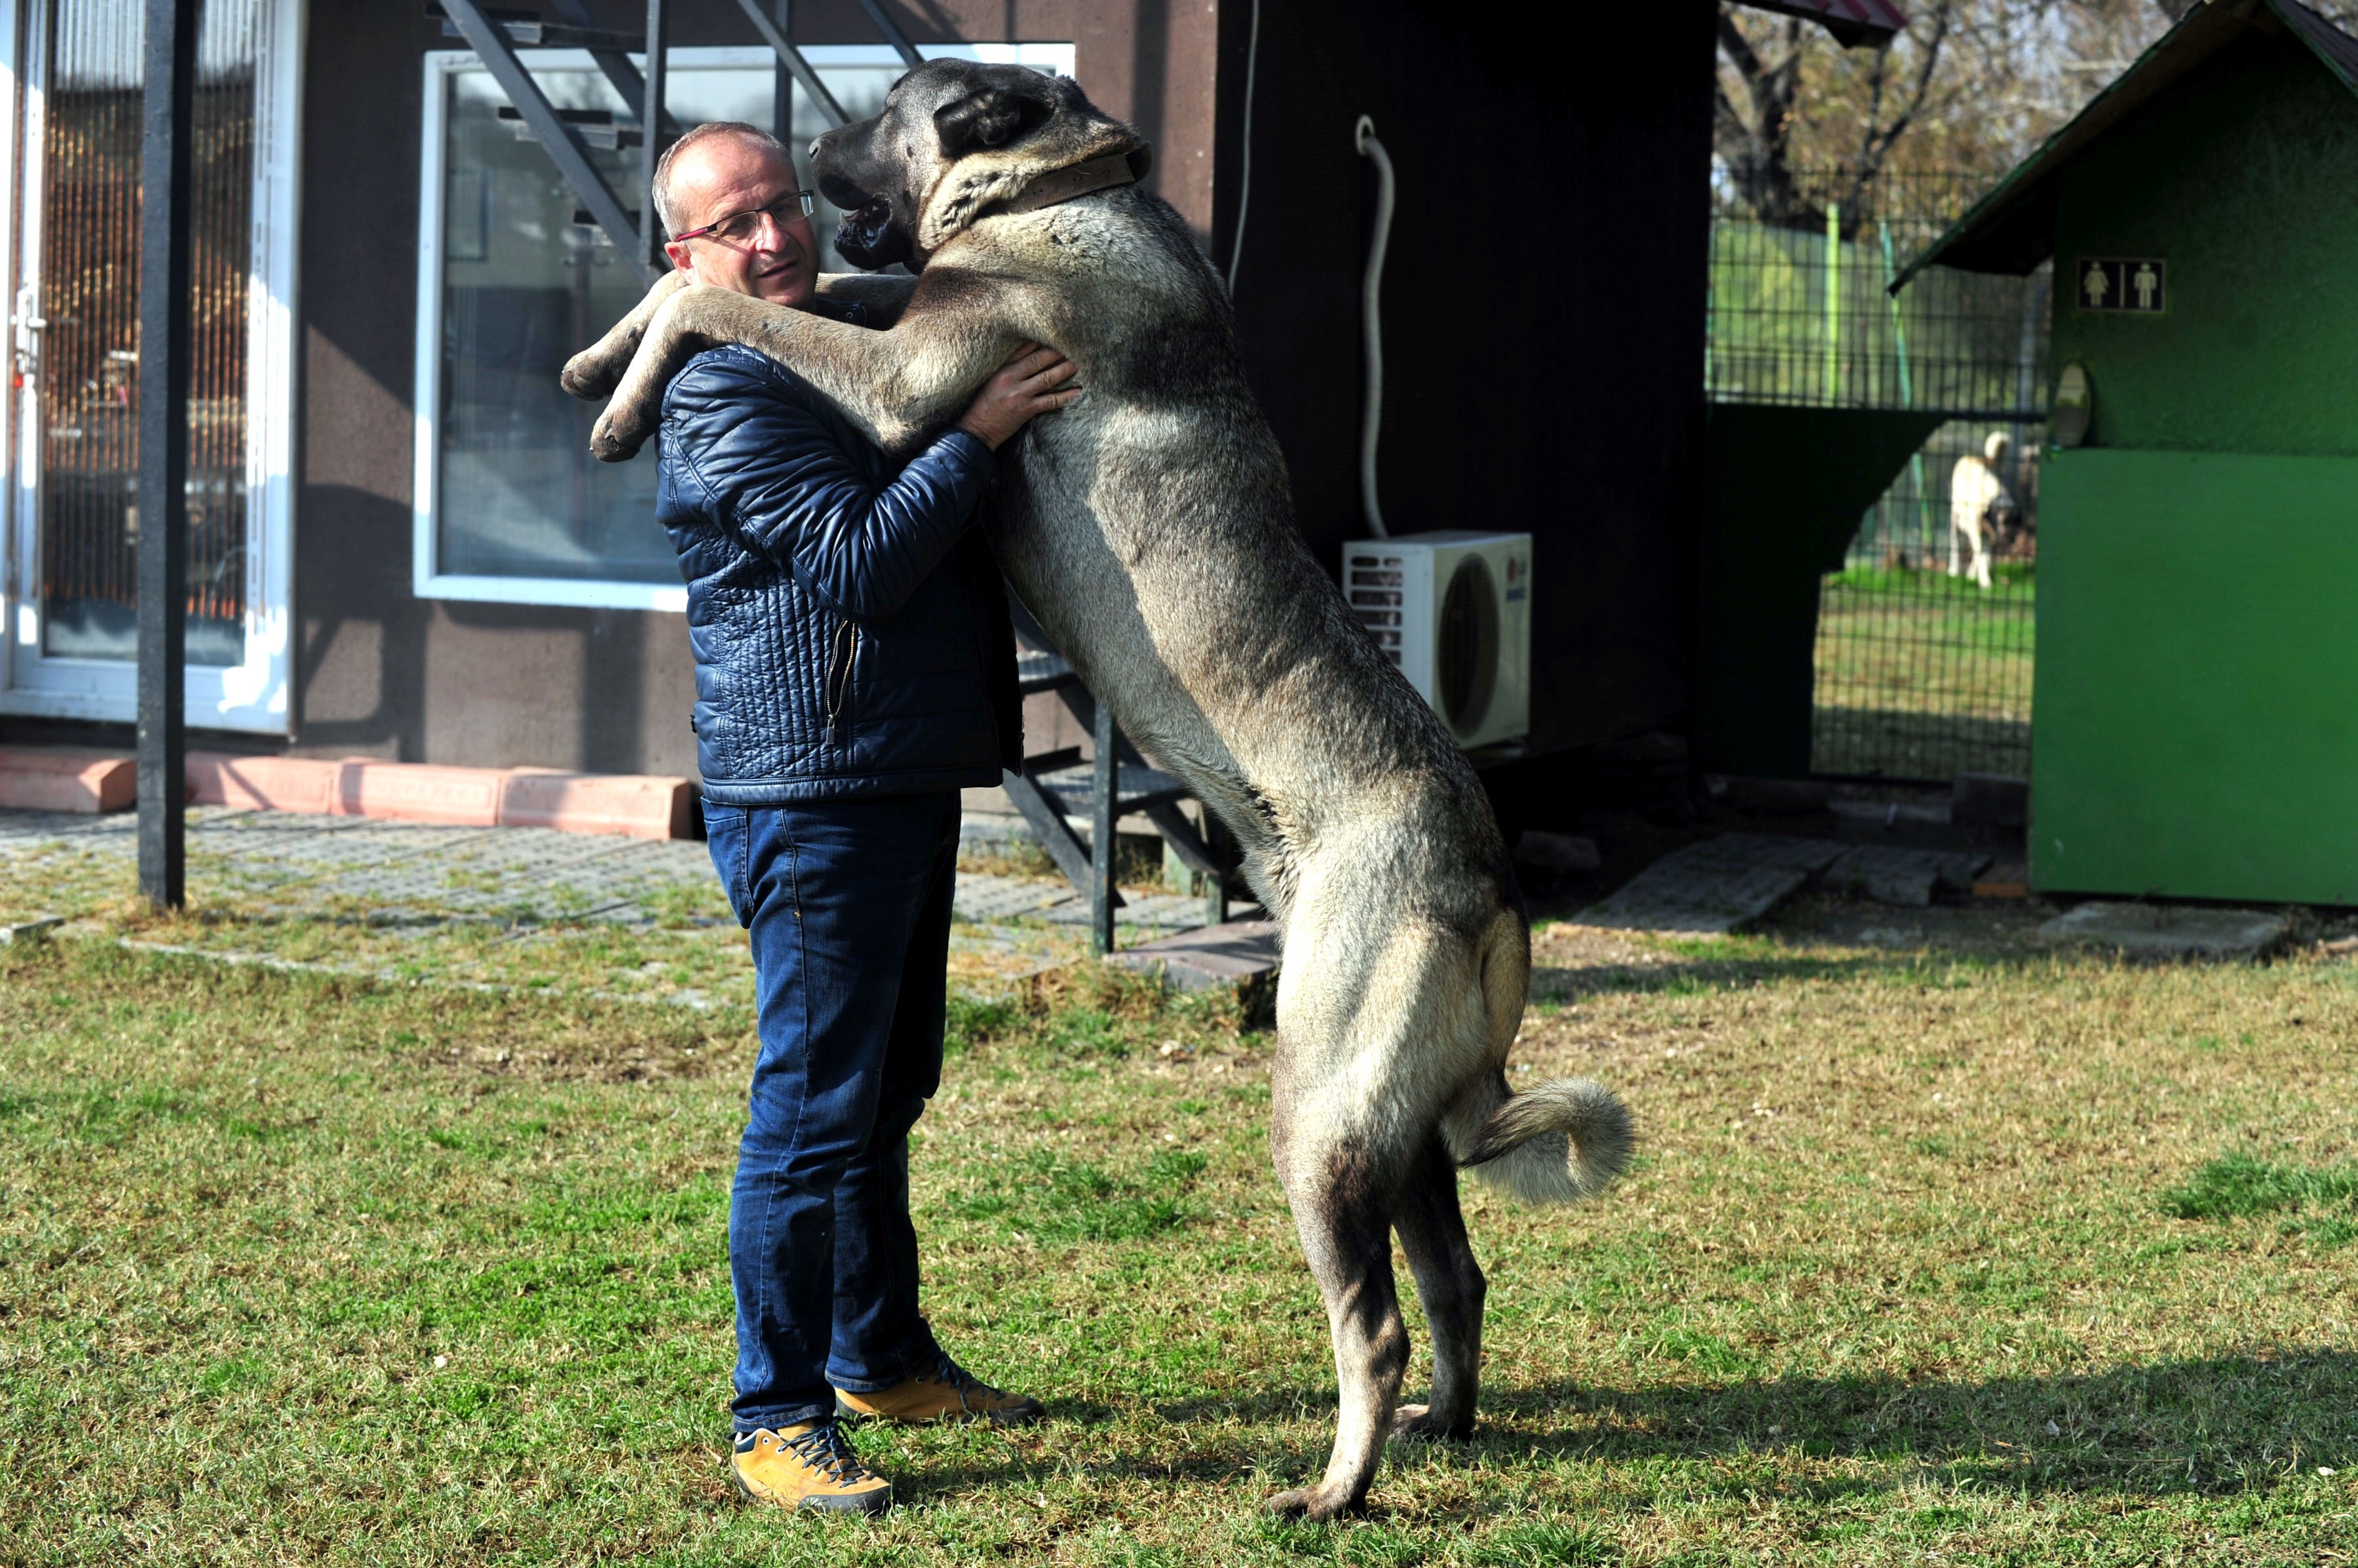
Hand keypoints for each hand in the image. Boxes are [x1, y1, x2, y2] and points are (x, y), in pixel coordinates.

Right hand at [954, 343, 1080, 449]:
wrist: (977, 429)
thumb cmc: (984, 404)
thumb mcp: (991, 379)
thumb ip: (1008, 367)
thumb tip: (1029, 356)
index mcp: (1001, 367)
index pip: (1024, 348)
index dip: (1042, 340)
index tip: (1056, 334)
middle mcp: (1011, 377)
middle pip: (1039, 359)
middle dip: (1058, 351)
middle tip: (1074, 345)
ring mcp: (1019, 394)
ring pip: (1047, 377)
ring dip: (1065, 370)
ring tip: (1079, 363)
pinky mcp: (1026, 409)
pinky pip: (1050, 401)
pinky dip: (1065, 396)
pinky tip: (1077, 391)